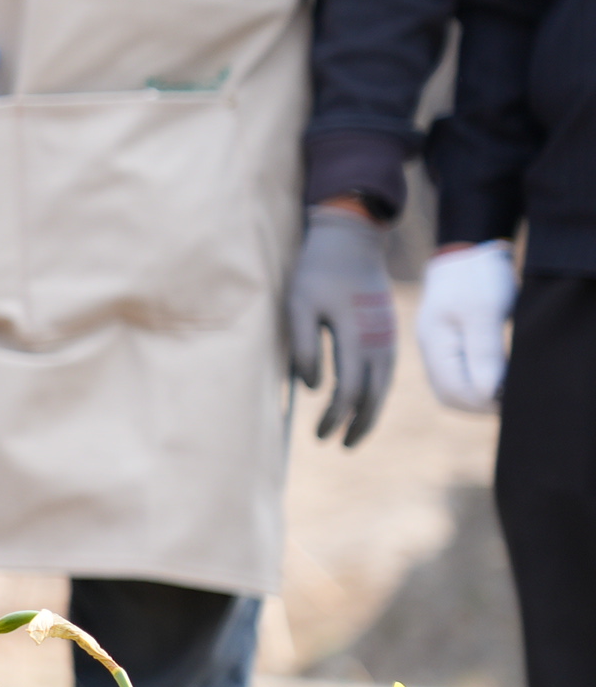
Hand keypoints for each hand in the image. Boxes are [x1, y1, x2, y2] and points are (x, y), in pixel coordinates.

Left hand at [289, 203, 397, 445]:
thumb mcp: (298, 305)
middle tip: (338, 445)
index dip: (335, 417)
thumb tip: (313, 388)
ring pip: (385, 387)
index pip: (350, 390)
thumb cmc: (317, 272)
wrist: (351, 241)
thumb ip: (304, 346)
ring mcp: (388, 337)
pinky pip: (387, 372)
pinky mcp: (389, 332)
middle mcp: (380, 341)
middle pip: (374, 396)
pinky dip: (377, 393)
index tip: (318, 435)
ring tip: (353, 435)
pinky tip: (364, 403)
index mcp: (357, 336)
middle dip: (357, 425)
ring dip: (370, 414)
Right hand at [418, 238, 515, 414]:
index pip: (454, 392)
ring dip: (478, 396)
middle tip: (511, 399)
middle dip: (480, 404)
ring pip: (452, 389)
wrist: (466, 253)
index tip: (513, 398)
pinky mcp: (447, 345)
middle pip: (450, 396)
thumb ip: (484, 353)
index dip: (484, 402)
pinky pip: (457, 376)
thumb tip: (486, 393)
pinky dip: (476, 383)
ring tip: (505, 390)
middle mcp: (430, 351)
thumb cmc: (476, 278)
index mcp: (434, 343)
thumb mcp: (484, 312)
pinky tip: (496, 377)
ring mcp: (436, 349)